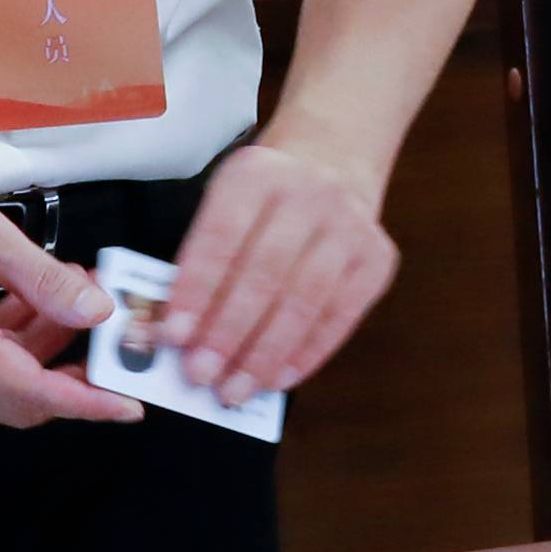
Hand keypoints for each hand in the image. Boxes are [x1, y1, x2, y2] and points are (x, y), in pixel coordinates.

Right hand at [0, 129, 137, 431]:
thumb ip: (47, 284)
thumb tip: (94, 313)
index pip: (33, 393)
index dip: (88, 403)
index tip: (126, 406)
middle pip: (14, 401)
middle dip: (65, 374)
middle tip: (100, 335)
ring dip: (34, 351)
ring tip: (63, 294)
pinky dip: (2, 342)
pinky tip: (22, 299)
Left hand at [146, 133, 393, 404]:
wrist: (335, 161)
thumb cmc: (263, 199)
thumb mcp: (227, 201)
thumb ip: (203, 259)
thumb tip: (180, 335)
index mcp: (256, 174)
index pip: (221, 238)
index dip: (196, 291)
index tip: (173, 337)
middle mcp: (309, 194)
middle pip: (265, 274)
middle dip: (228, 332)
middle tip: (200, 375)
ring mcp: (350, 226)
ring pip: (304, 301)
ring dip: (265, 354)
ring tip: (234, 390)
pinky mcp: (377, 258)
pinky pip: (340, 317)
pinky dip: (306, 354)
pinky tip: (277, 380)